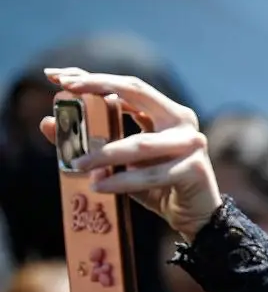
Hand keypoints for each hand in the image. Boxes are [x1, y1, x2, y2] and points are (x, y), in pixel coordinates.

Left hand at [41, 68, 219, 239]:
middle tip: (67, 90)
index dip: (93, 77)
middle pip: (136, 92)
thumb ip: (91, 141)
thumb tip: (48, 122)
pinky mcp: (194, 169)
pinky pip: (150, 175)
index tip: (58, 76)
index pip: (127, 86)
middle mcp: (181, 120)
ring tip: (77, 164)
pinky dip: (121, 181)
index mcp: (165, 112)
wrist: (195, 216)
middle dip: (99, 86)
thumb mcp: (120, 162)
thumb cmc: (157, 185)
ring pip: (139, 143)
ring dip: (104, 153)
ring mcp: (191, 143)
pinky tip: (99, 186)